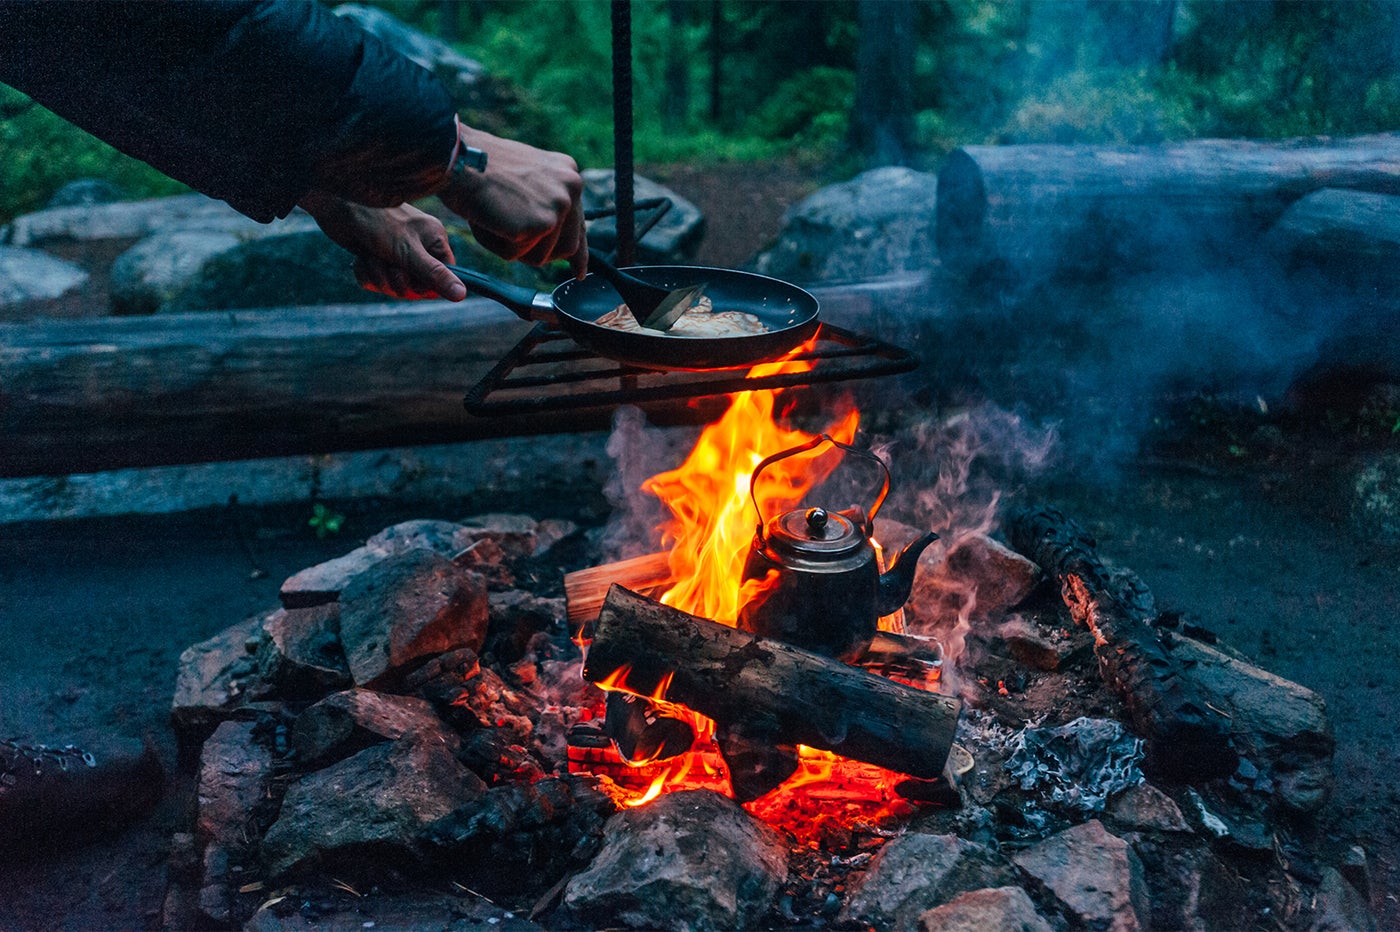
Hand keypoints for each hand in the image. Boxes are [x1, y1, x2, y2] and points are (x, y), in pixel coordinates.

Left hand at [299, 192, 466, 300]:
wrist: (337, 205)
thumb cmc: (377, 221)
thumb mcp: (409, 252)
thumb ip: (435, 275)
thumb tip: (462, 295)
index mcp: (434, 241)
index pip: (443, 277)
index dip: (426, 286)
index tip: (414, 281)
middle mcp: (417, 247)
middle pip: (416, 287)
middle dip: (397, 281)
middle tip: (389, 264)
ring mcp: (394, 253)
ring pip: (392, 285)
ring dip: (378, 274)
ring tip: (372, 254)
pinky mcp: (373, 256)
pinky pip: (373, 281)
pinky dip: (365, 272)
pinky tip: (360, 256)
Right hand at [437, 126, 588, 278]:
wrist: (457, 156)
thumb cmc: (480, 166)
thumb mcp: (524, 177)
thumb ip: (545, 202)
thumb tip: (552, 231)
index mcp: (568, 174)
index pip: (578, 223)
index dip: (578, 253)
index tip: (579, 272)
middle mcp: (571, 189)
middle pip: (565, 248)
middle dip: (538, 252)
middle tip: (510, 235)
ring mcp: (557, 207)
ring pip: (539, 256)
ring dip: (512, 246)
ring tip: (494, 214)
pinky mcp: (537, 225)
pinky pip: (514, 255)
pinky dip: (495, 244)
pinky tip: (486, 217)